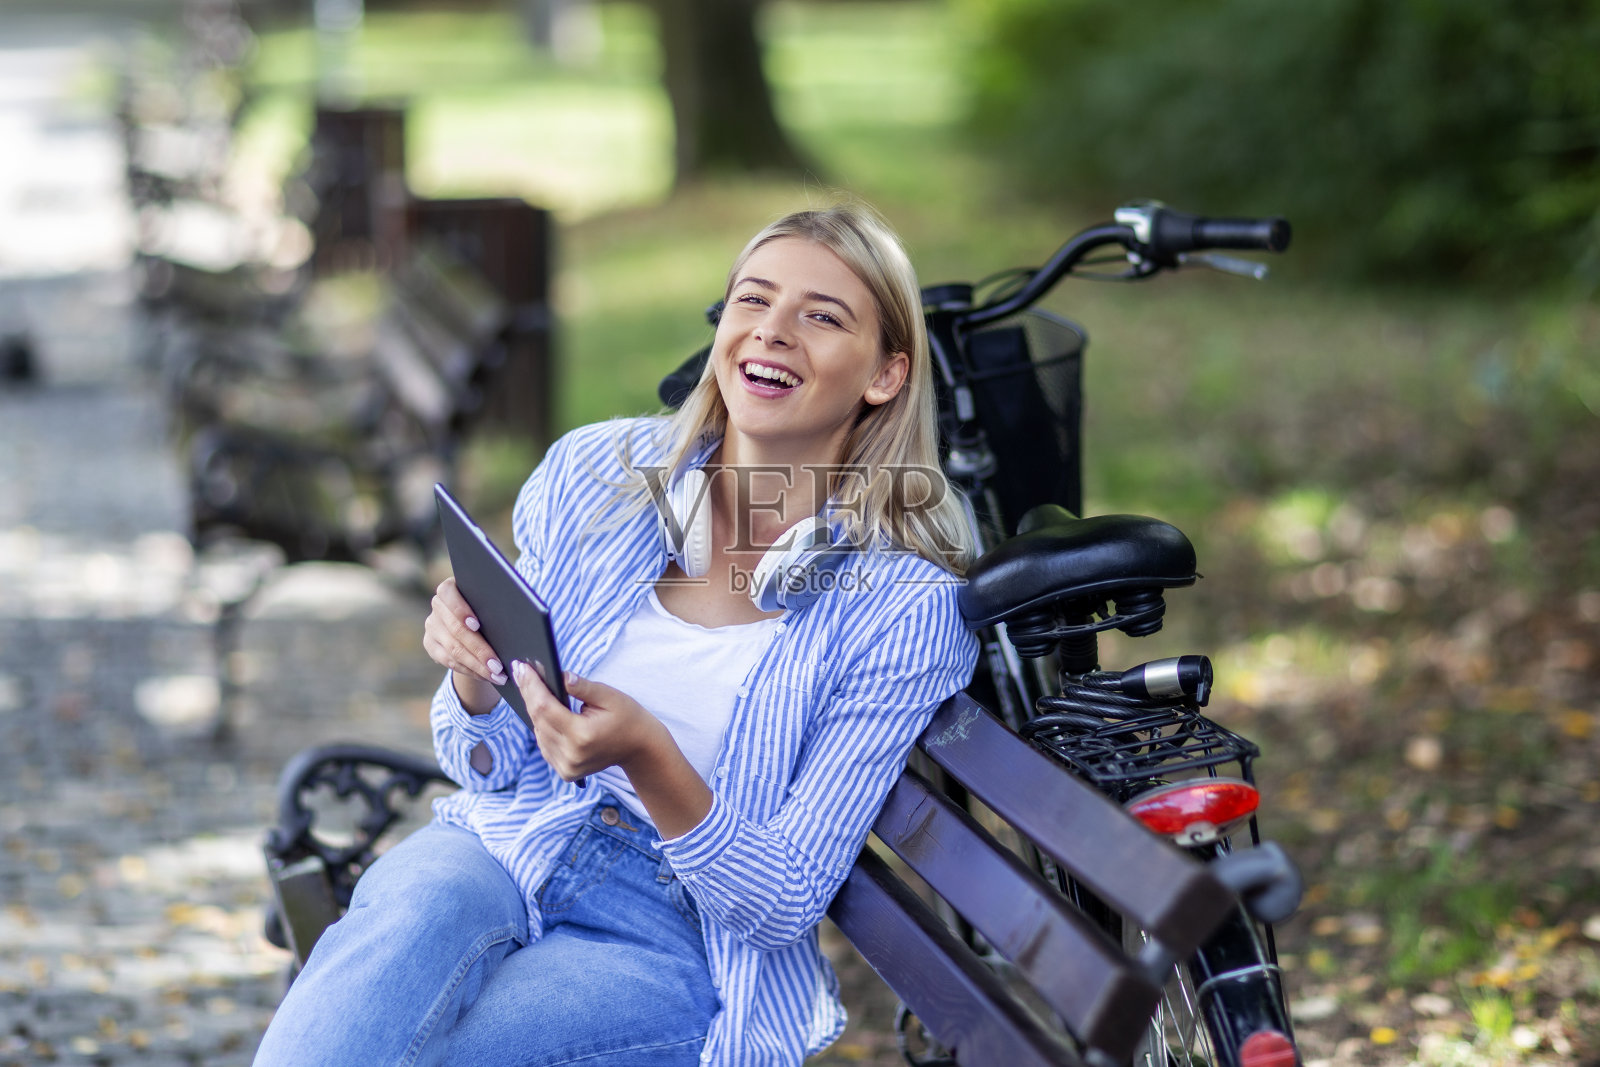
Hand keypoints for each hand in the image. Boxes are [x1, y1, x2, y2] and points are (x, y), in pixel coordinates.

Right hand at [423, 577, 506, 712]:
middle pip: (456, 629)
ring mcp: (432, 626)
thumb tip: (519, 614)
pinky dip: (470, 671)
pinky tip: (486, 676)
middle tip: (498, 665)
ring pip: (453, 650)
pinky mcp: (430, 645)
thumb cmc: (491, 607)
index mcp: (450, 588)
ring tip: (497, 675)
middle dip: (479, 650)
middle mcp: (437, 606)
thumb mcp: (492, 601)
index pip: (449, 594)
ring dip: (477, 666)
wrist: (475, 622)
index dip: (461, 610)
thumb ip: (497, 602)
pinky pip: (449, 662)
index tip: (477, 625)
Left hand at [510, 662, 662, 781]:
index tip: (522, 667)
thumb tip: (560, 675)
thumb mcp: (609, 696)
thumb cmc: (628, 717)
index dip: (531, 686)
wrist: (640, 748)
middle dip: (528, 693)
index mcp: (582, 735)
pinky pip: (544, 744)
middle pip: (538, 719)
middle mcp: (571, 755)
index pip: (545, 708)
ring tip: (529, 685)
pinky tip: (540, 709)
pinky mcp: (565, 772)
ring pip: (538, 732)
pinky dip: (541, 726)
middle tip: (521, 670)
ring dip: (533, 709)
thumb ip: (582, 686)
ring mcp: (567, 767)